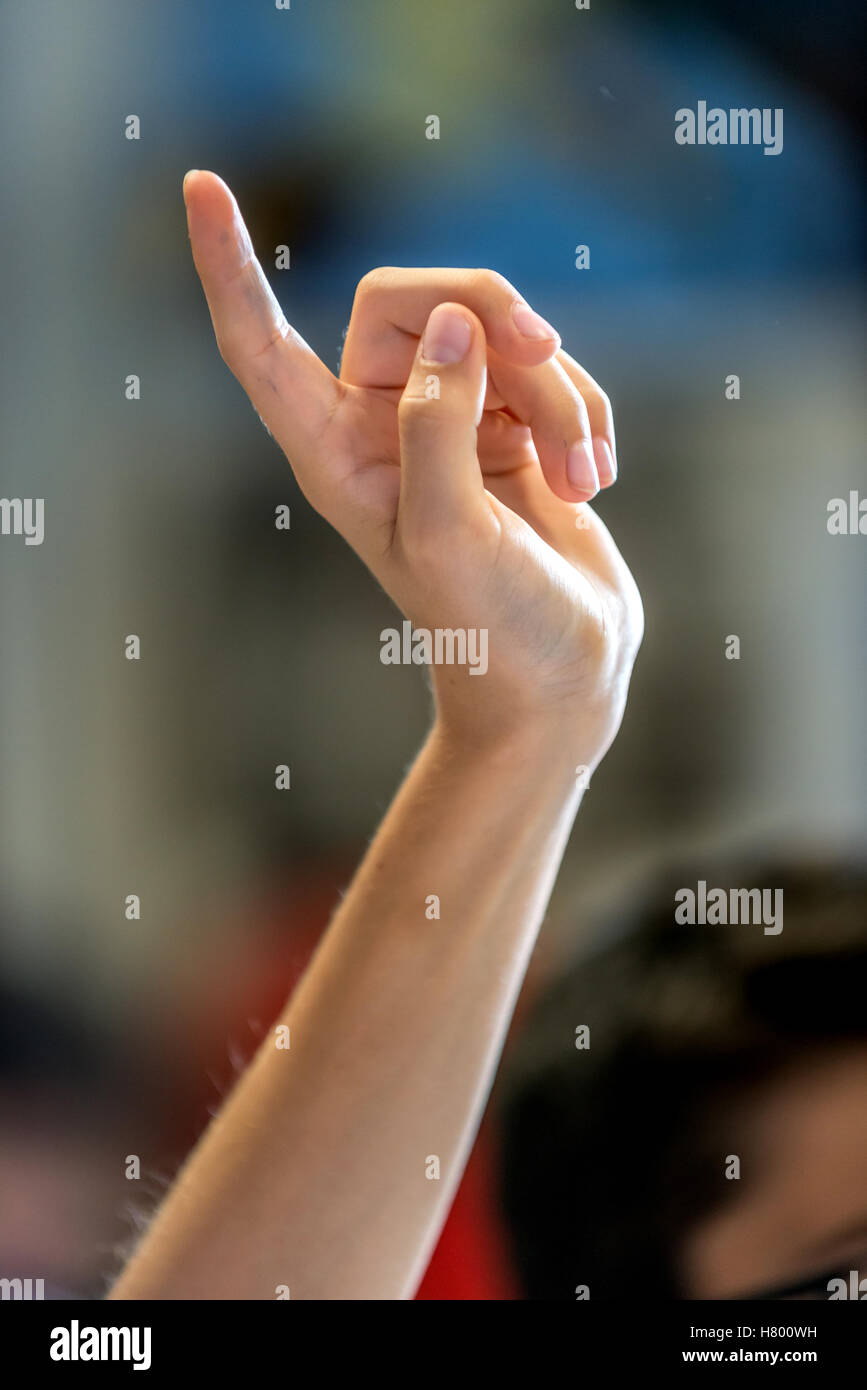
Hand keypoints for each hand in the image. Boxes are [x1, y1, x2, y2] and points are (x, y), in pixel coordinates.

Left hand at [183, 171, 642, 765]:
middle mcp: (380, 424)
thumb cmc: (494, 629)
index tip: (199, 186)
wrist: (564, 673)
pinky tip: (595, 481)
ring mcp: (450, 419)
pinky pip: (551, 370)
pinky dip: (585, 414)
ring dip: (560, 398)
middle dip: (495, 320)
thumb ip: (439, 424)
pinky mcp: (513, 424)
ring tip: (582, 484)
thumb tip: (455, 323)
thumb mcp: (453, 534)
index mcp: (332, 454)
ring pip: (502, 335)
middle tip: (545, 357)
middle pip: (417, 299)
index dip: (227, 269)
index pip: (259, 346)